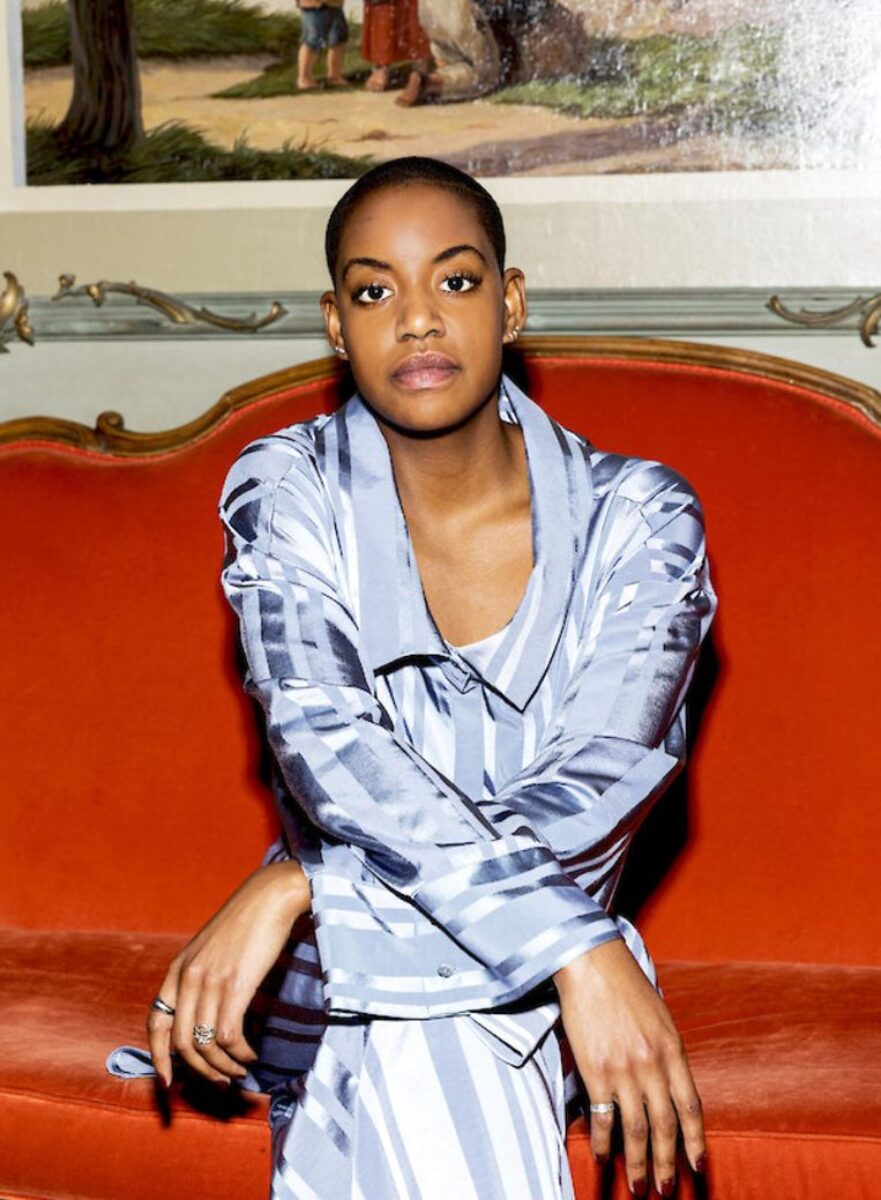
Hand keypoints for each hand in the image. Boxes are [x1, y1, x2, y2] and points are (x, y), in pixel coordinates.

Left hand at [146, 859, 310, 1088]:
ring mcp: (211, 982)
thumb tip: (203, 1018)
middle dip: (201, 1072)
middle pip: (181, 1043)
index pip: (155, 1022)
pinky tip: (251, 1054)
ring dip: (223, 1067)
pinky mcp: (236, 985)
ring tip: (240, 1070)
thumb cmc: (246, 922)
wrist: (270, 896)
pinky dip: (239, 1053)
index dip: (158, 1057)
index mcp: (178, 969)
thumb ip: (200, 978)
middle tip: (222, 1082)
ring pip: (205, 1045)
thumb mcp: (210, 949)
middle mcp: (188, 978)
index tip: (168, 1082)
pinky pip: (228, 1036)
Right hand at [554, 938, 706, 1196]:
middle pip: (665, 1127)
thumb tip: (668, 1086)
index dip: (696, 1142)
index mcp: (673, 1050)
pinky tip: (603, 1157)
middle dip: (668, 1164)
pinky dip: (604, 1141)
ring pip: (636, 1129)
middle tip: (667, 1190)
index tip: (699, 1168)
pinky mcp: (594, 1068)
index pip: (691, 1108)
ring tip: (639, 1188)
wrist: (591, 962)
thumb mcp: (660, 1016)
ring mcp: (623, 1069)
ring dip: (638, 1164)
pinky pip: (602, 1115)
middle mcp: (652, 1064)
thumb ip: (666, 1052)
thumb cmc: (626, 984)